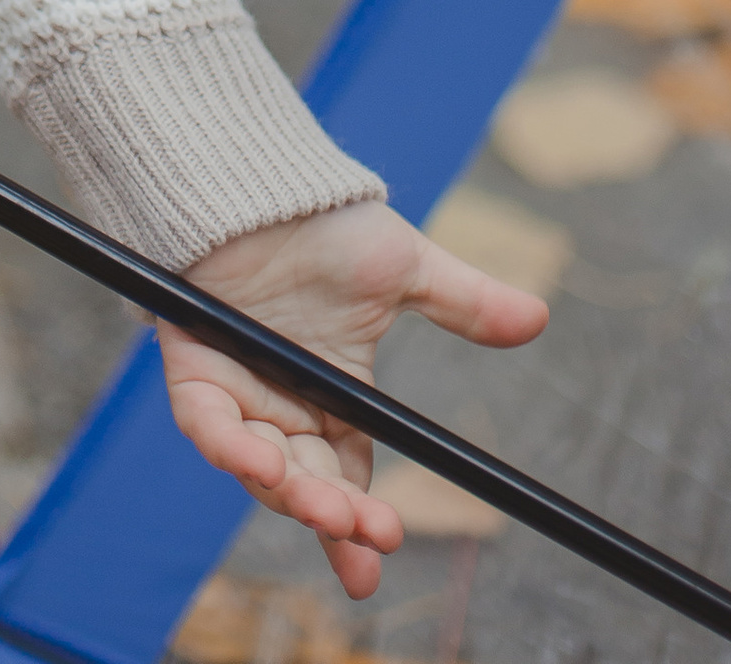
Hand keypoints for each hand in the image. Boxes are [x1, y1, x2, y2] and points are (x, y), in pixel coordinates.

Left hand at [160, 202, 547, 599]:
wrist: (260, 180)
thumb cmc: (325, 223)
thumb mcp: (402, 268)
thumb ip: (464, 301)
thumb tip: (536, 317)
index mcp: (333, 401)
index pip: (348, 481)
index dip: (362, 524)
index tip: (385, 550)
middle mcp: (284, 409)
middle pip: (307, 485)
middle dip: (334, 520)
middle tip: (367, 537)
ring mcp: (237, 392)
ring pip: (260, 466)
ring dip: (289, 492)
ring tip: (323, 508)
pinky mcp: (193, 367)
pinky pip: (205, 422)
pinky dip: (228, 445)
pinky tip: (259, 460)